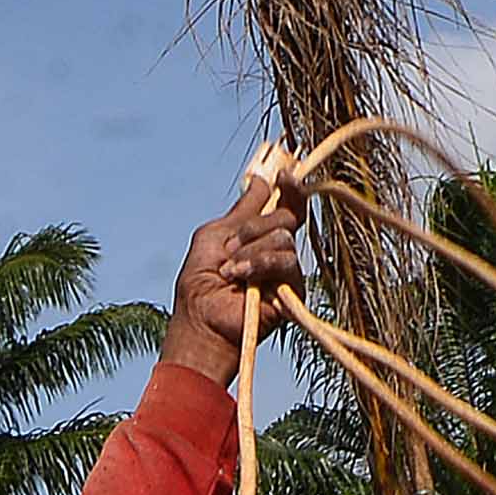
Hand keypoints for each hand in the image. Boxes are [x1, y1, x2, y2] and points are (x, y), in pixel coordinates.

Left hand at [163, 168, 306, 377]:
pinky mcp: (293, 291)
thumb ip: (243, 210)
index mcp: (262, 236)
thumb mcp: (215, 235)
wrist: (202, 321)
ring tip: (229, 270)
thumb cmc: (201, 283)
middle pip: (285, 217)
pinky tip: (240, 277)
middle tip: (229, 248)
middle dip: (254, 227)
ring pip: (284, 238)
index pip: (286, 205)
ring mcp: (287, 271)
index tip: (284, 174)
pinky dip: (260, 265)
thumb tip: (262, 180)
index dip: (290, 188)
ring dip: (252, 250)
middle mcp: (278, 251)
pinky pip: (287, 262)